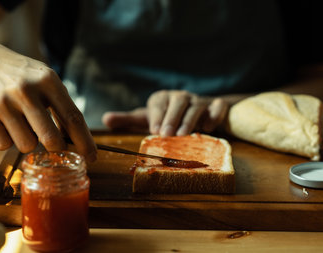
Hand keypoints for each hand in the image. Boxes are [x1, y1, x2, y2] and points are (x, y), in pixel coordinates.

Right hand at [0, 35, 96, 160]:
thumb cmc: (23, 76)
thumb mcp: (47, 83)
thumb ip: (62, 108)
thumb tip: (77, 142)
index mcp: (48, 81)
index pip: (73, 118)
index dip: (85, 142)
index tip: (92, 157)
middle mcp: (26, 90)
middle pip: (51, 138)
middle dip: (57, 148)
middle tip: (55, 145)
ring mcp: (3, 102)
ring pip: (26, 145)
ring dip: (28, 141)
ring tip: (22, 123)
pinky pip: (3, 145)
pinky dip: (7, 140)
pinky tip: (5, 123)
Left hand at [103, 90, 228, 135]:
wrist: (197, 110)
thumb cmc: (166, 117)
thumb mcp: (147, 118)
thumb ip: (127, 120)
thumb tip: (105, 120)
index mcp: (163, 98)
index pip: (158, 103)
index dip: (156, 116)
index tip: (154, 131)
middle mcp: (181, 97)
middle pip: (178, 102)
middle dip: (173, 118)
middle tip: (167, 135)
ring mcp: (199, 101)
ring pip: (196, 105)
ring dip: (190, 119)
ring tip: (185, 135)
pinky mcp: (215, 106)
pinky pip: (218, 107)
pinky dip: (215, 115)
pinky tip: (209, 128)